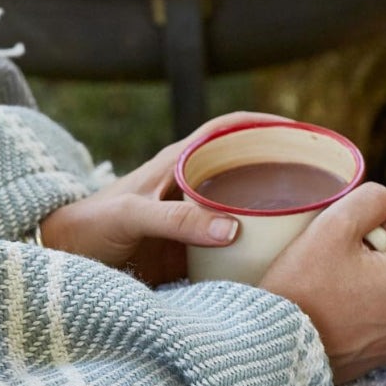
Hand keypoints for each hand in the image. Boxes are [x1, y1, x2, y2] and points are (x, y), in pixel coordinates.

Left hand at [40, 111, 288, 285]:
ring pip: (239, 207)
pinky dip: (248, 249)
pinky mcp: (186, 249)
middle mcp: (189, 187)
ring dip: (268, 213)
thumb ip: (177, 220)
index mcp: (177, 163)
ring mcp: (190, 219)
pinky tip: (270, 261)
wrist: (65, 259)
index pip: (228, 130)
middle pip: (243, 168)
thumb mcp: (132, 216)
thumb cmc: (90, 225)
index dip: (266, 124)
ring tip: (308, 225)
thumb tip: (233, 228)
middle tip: (321, 186)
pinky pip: (226, 244)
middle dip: (280, 171)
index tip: (303, 134)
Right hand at [258, 182, 385, 383]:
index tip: (341, 243)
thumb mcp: (333, 226)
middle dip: (373, 251)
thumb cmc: (301, 286)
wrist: (273, 346)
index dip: (372, 223)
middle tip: (332, 265)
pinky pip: (384, 315)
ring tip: (331, 289)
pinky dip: (364, 307)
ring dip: (368, 278)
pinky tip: (333, 311)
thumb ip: (373, 198)